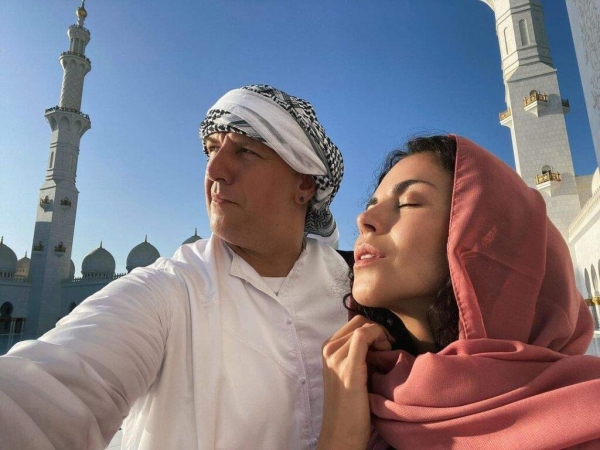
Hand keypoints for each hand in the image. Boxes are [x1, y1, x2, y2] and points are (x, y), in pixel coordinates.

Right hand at [317, 316, 393, 449]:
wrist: (342, 431)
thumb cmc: (351, 404)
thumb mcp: (351, 370)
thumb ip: (358, 352)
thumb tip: (377, 336)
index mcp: (327, 348)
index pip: (354, 322)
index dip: (373, 328)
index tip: (384, 345)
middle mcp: (328, 349)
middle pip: (360, 321)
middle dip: (377, 331)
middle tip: (386, 350)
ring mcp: (335, 357)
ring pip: (363, 327)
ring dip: (380, 337)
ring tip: (384, 357)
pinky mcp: (348, 367)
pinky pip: (363, 335)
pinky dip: (378, 337)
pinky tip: (385, 355)